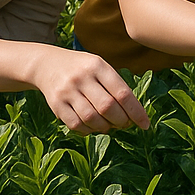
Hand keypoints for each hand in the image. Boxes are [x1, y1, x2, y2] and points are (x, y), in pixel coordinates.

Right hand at [29, 48, 149, 134]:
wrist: (48, 64)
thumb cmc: (83, 68)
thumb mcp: (100, 66)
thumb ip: (115, 85)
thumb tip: (132, 113)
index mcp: (98, 65)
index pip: (122, 92)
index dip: (136, 111)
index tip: (145, 124)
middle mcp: (83, 77)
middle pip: (107, 107)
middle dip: (121, 120)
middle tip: (126, 124)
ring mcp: (68, 91)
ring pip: (91, 118)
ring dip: (105, 127)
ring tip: (110, 126)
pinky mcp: (56, 104)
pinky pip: (76, 125)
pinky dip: (89, 130)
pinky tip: (94, 127)